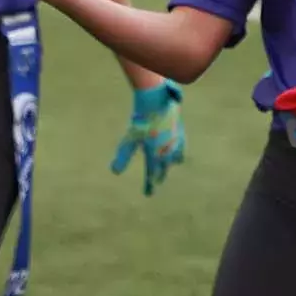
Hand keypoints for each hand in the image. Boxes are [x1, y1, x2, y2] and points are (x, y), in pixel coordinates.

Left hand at [113, 81, 185, 195]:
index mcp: (156, 156)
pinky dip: (178, 149)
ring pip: (177, 157)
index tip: (148, 194)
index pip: (153, 176)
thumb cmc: (141, 121)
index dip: (150, 186)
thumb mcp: (129, 140)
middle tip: (157, 182)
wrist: (157, 101)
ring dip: (172, 163)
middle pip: (165, 169)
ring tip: (170, 164)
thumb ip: (123, 156)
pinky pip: (181, 144)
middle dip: (160, 176)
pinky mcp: (180, 130)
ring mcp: (176, 141)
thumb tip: (114, 171)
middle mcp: (168, 151)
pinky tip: (175, 145)